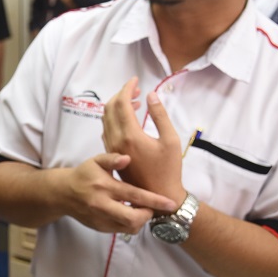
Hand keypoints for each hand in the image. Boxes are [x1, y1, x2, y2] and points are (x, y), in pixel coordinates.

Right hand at [59, 152, 176, 233]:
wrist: (63, 194)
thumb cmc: (84, 174)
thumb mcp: (95, 161)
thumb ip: (111, 158)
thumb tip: (127, 158)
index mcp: (105, 186)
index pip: (134, 195)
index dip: (154, 201)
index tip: (170, 203)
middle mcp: (103, 205)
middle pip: (132, 219)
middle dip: (148, 215)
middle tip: (152, 208)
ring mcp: (101, 219)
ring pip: (129, 228)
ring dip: (140, 221)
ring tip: (141, 210)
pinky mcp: (100, 228)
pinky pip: (121, 230)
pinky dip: (130, 224)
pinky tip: (130, 213)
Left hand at [102, 78, 184, 202]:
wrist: (157, 196)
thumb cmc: (168, 170)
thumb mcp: (170, 140)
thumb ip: (160, 115)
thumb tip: (151, 95)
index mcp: (130, 135)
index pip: (121, 102)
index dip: (127, 87)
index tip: (136, 80)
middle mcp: (116, 141)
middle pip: (109, 108)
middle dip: (120, 94)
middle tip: (136, 89)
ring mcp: (112, 149)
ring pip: (106, 119)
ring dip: (117, 106)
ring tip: (135, 102)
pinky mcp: (112, 156)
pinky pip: (107, 131)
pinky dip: (114, 119)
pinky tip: (129, 119)